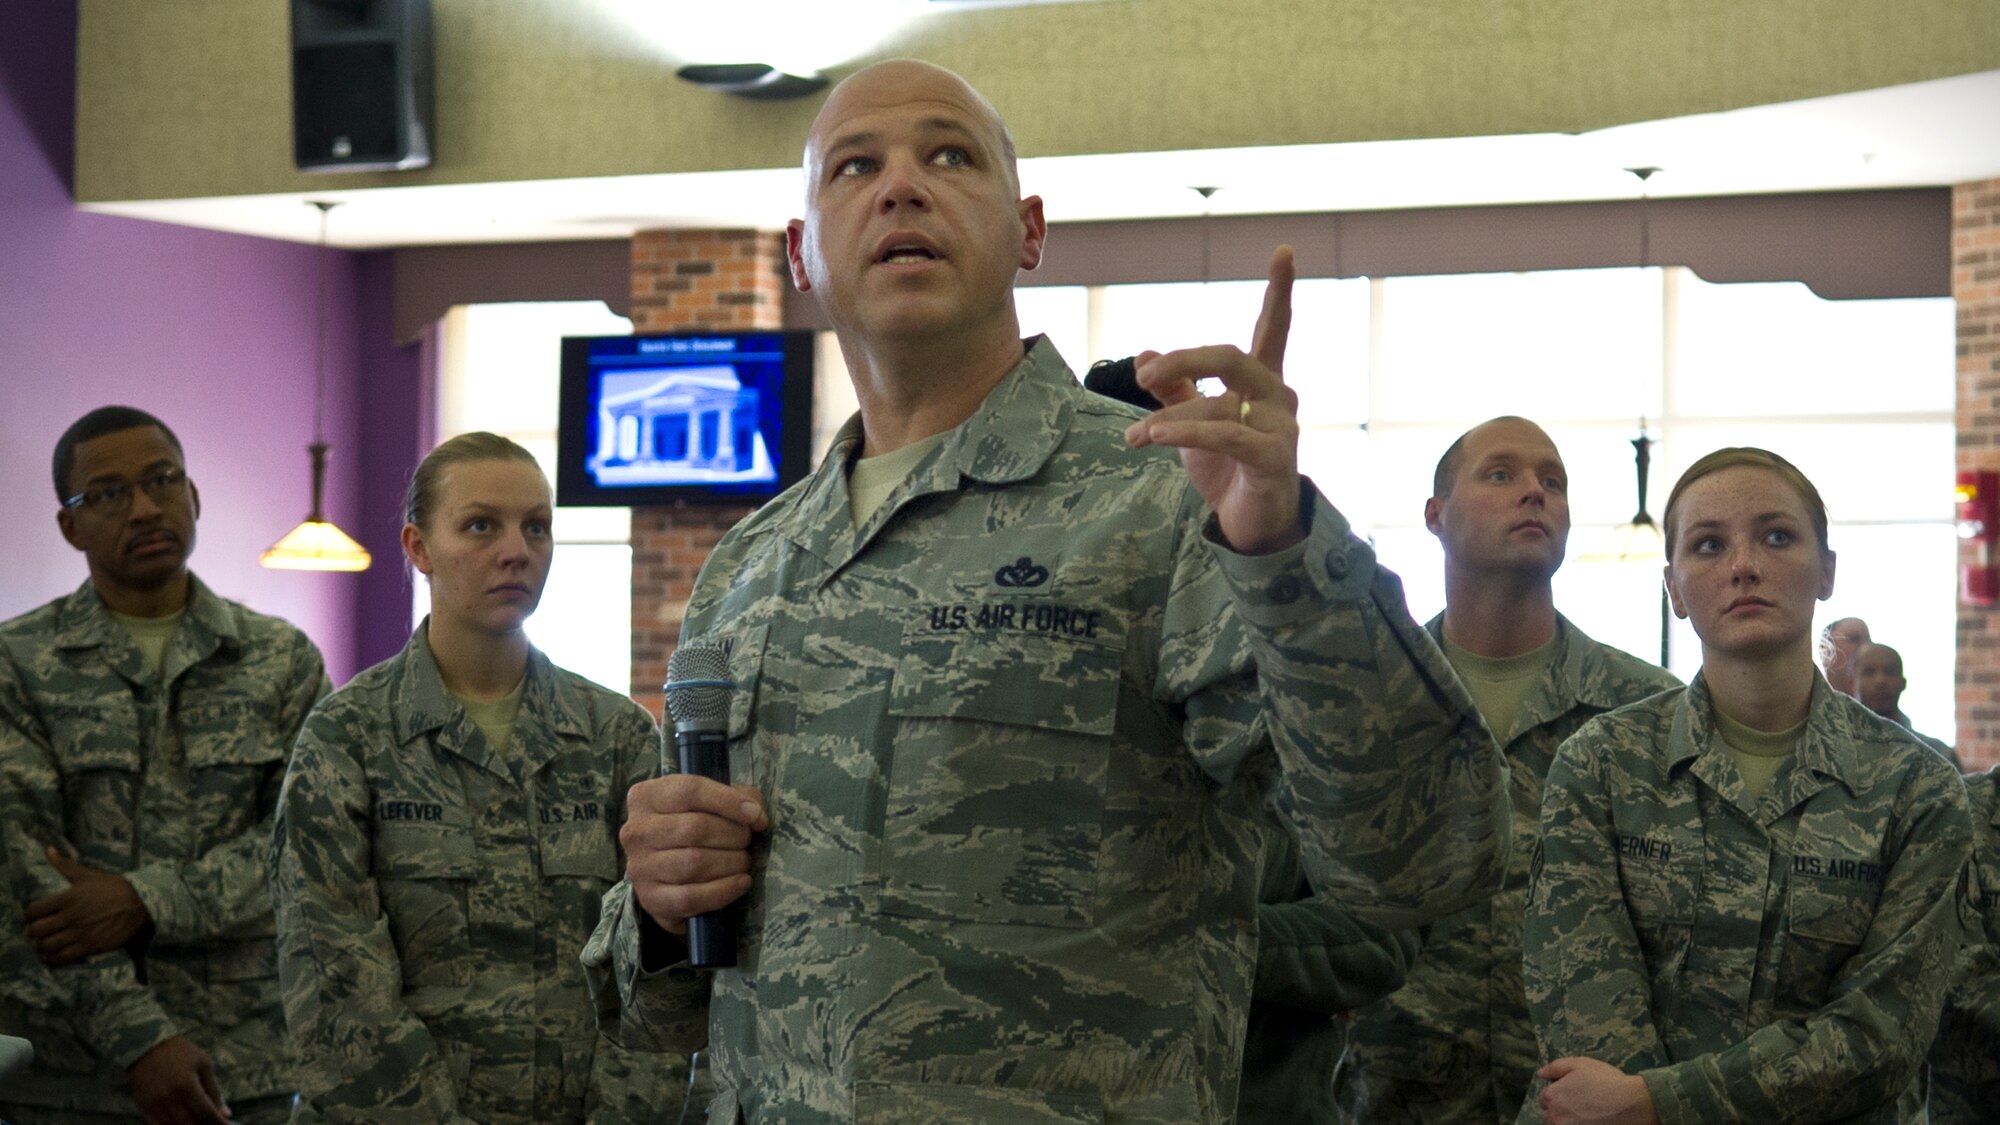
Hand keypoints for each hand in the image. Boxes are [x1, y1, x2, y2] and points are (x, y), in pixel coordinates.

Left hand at [27, 845, 150, 963]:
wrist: (141, 904)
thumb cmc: (114, 888)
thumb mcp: (89, 875)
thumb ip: (65, 865)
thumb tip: (48, 849)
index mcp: (67, 898)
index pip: (33, 911)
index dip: (30, 915)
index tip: (34, 915)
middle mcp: (70, 916)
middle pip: (37, 930)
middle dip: (35, 931)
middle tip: (40, 930)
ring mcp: (80, 933)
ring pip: (47, 945)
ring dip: (43, 945)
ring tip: (46, 942)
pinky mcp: (89, 946)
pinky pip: (63, 957)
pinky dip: (54, 957)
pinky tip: (55, 953)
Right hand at [128, 1035, 231, 1124]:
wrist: (146, 1044)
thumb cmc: (180, 1052)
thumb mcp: (203, 1064)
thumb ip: (214, 1091)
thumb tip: (225, 1113)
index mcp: (187, 1085)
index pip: (205, 1113)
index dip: (218, 1123)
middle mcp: (169, 1098)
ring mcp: (154, 1105)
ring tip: (199, 1122)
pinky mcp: (143, 1107)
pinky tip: (182, 1123)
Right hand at [621, 775, 768, 934]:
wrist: (665, 872)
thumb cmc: (690, 826)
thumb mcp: (709, 802)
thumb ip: (735, 796)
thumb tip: (755, 814)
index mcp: (646, 797)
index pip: (690, 791)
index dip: (729, 802)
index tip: (756, 815)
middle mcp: (636, 831)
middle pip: (695, 828)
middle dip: (733, 835)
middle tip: (747, 841)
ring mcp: (640, 867)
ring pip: (694, 863)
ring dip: (731, 862)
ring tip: (743, 861)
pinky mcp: (651, 899)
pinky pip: (691, 897)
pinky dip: (724, 890)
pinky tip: (741, 882)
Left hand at [1124, 244, 1302, 554]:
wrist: (1248, 525)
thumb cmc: (1226, 469)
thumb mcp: (1194, 423)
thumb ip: (1176, 389)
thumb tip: (1145, 353)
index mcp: (1262, 380)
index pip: (1273, 327)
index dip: (1280, 290)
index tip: (1283, 250)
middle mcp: (1278, 396)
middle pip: (1229, 355)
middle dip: (1181, 361)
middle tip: (1141, 379)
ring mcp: (1280, 427)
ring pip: (1217, 402)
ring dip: (1167, 418)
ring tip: (1133, 436)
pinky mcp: (1272, 458)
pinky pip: (1223, 435)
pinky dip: (1183, 433)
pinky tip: (1154, 436)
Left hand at [1537, 1056, 1659, 1124]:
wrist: (1633, 1104)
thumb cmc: (1607, 1082)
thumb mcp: (1580, 1064)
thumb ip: (1555, 1067)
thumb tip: (1541, 1074)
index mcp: (1551, 1097)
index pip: (1545, 1100)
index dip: (1559, 1096)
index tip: (1574, 1095)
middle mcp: (1554, 1117)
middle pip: (1551, 1116)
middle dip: (1562, 1111)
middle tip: (1583, 1106)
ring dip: (1569, 1122)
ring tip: (1589, 1116)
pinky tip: (1593, 1122)